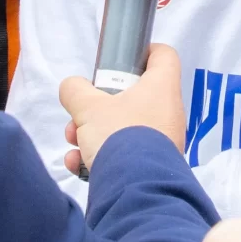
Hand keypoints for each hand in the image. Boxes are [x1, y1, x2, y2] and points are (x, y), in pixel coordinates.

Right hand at [58, 44, 185, 176]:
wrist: (135, 190)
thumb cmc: (118, 135)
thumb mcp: (88, 107)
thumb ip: (75, 91)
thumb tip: (72, 87)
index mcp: (161, 88)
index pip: (164, 55)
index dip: (143, 51)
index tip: (121, 60)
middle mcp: (168, 112)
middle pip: (133, 95)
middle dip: (98, 106)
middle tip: (80, 115)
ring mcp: (162, 141)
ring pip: (123, 126)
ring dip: (93, 132)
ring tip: (74, 142)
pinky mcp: (152, 166)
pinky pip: (125, 153)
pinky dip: (100, 156)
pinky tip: (78, 164)